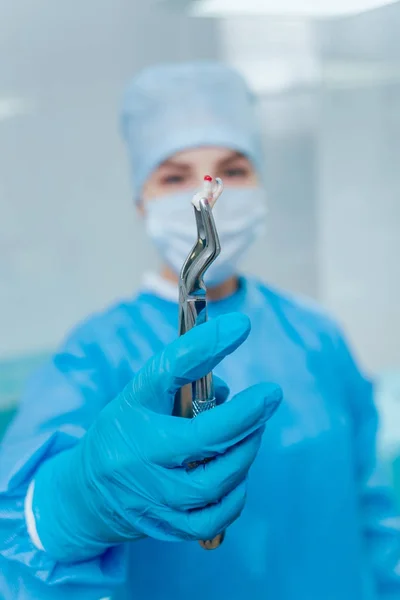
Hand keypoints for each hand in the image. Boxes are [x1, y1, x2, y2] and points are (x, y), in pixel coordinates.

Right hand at [32, 313, 281, 561]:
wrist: (86, 494)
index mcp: (133, 407)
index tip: (241, 325)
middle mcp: (138, 451)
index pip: (168, 370)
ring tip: (253, 433)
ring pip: (215, 480)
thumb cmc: (126, 433)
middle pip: (204, 436)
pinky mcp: (163, 525)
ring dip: (245, 452)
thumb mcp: (142, 398)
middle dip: (248, 414)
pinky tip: (237, 477)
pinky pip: (213, 517)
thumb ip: (185, 387)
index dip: (206, 346)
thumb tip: (233, 394)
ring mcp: (150, 494)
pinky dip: (235, 495)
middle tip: (270, 395)